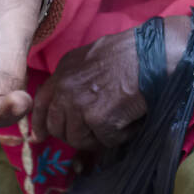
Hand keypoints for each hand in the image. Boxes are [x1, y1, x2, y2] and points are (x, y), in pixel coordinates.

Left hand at [31, 15, 190, 149]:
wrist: (153, 54)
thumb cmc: (132, 52)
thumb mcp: (93, 57)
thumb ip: (77, 79)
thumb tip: (71, 105)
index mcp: (64, 70)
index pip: (41, 102)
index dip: (40, 122)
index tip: (40, 136)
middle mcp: (66, 88)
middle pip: (57, 127)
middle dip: (74, 134)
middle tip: (94, 132)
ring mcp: (79, 105)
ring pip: (79, 139)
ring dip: (99, 136)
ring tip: (119, 120)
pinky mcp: (99, 120)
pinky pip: (105, 141)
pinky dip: (120, 135)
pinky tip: (131, 120)